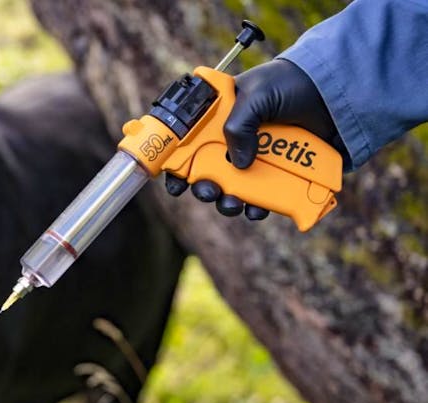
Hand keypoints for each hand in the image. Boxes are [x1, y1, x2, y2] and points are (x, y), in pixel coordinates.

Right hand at [165, 59, 341, 219]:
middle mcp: (234, 141)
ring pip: (232, 189)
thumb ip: (239, 124)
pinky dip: (257, 208)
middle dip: (202, 188)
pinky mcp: (279, 174)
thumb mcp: (258, 95)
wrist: (337, 93)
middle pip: (207, 172)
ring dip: (226, 203)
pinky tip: (257, 209)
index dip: (178, 163)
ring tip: (231, 204)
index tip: (176, 180)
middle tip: (208, 192)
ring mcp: (257, 159)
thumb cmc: (293, 83)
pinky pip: (262, 198)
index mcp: (220, 118)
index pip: (189, 144)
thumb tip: (239, 165)